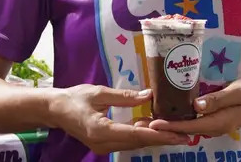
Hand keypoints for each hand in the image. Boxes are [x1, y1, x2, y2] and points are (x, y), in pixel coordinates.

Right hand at [48, 85, 187, 154]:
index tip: (178, 135)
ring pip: (134, 144)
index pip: (136, 135)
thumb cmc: (75, 98)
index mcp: (102, 130)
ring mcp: (103, 147)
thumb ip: (124, 97)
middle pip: (138, 143)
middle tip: (185, 135)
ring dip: (153, 137)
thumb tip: (148, 95)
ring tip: (174, 131)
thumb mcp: (99, 93)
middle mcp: (104, 144)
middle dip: (162, 139)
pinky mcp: (104, 144)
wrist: (55, 109)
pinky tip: (153, 127)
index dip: (159, 135)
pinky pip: (127, 141)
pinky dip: (141, 135)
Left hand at [149, 79, 240, 136]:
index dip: (170, 125)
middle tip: (140, 123)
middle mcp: (212, 126)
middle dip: (163, 127)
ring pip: (186, 127)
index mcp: (218, 121)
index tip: (153, 123)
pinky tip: (165, 112)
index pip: (189, 126)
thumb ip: (218, 99)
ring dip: (167, 124)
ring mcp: (212, 124)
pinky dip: (176, 119)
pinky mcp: (211, 119)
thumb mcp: (238, 92)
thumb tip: (196, 105)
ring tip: (146, 119)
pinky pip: (191, 122)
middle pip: (184, 129)